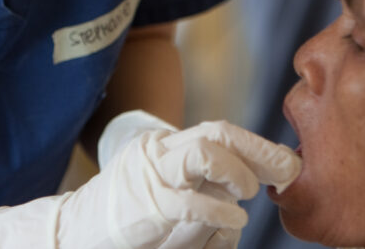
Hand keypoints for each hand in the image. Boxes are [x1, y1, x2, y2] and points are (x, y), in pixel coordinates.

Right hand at [0, 113, 300, 248]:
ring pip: (203, 153)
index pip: (218, 132)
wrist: (76, 234)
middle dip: (258, 148)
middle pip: (216, 132)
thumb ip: (202, 185)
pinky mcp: (145, 207)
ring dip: (238, 170)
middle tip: (289, 169)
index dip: (256, 144)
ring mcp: (150, 175)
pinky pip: (190, 203)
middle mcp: (158, 152)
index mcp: (165, 147)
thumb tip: (252, 183)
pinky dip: (219, 212)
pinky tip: (234, 222)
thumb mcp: (168, 193)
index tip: (287, 161)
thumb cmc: (128, 220)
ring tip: (251, 190)